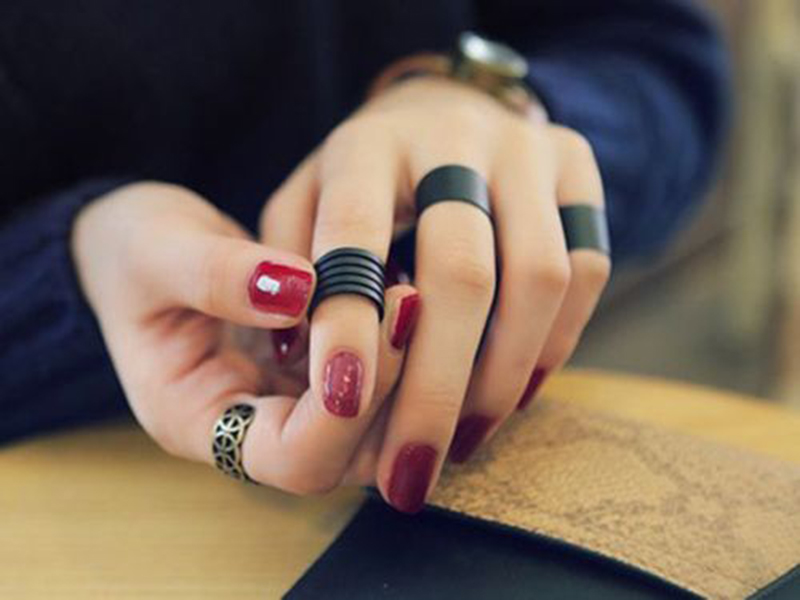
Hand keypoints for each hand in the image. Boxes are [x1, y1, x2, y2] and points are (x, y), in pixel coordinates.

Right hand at [72, 182, 418, 492]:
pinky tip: (402, 295)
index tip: (376, 323)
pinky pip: (371, 384)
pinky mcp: (310, 374)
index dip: (344, 410)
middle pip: (347, 456)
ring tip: (410, 294)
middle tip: (407, 302)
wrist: (140, 247)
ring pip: (373, 430)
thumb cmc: (133, 253)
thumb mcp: (155, 252)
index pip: (291, 457)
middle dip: (389, 388)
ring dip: (404, 372)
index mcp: (197, 420)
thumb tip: (298, 289)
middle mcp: (249, 427)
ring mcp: (285, 404)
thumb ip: (217, 276)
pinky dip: (396, 350)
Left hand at [259, 76, 609, 511]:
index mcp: (367, 144)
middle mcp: (453, 134)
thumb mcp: (302, 206)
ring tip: (464, 442)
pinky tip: (512, 391)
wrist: (447, 113)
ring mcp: (527, 147)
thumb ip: (284, 273)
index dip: (350, 322)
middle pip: (462, 270)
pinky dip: (553, 345)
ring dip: (503, 378)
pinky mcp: (579, 168)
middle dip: (437, 387)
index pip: (355, 232)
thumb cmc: (360, 180)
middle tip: (410, 473)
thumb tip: (304, 365)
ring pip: (540, 276)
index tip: (340, 406)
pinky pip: (587, 269)